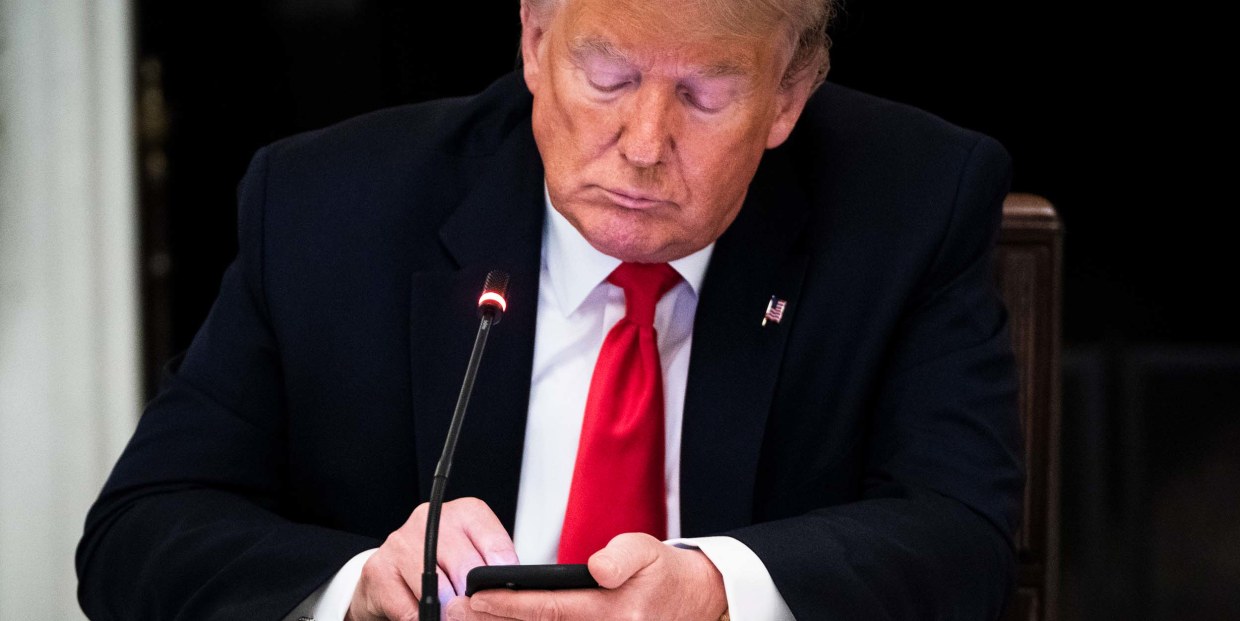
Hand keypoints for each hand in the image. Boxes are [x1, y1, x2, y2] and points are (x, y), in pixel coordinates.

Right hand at [347, 497, 518, 620]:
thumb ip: (491, 568)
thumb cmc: (441, 567)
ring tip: (457, 618)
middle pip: (466, 566)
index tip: (506, 593)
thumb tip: (510, 590)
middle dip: (476, 597)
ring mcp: (402, 541)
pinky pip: (410, 607)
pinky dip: (424, 618)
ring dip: (451, 611)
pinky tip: (432, 617)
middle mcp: (432, 520)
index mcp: (465, 513)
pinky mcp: (379, 568)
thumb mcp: (471, 557)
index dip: (502, 573)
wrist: (388, 577)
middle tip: (482, 613)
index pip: (494, 541)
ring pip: (438, 587)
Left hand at [443, 532, 727, 620]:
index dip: (511, 604)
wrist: (695, 600)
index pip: (550, 609)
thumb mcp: (646, 551)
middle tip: (461, 612)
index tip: (477, 598)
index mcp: (612, 610)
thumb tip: (598, 568)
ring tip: (476, 619)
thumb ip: (622, 557)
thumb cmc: (663, 574)